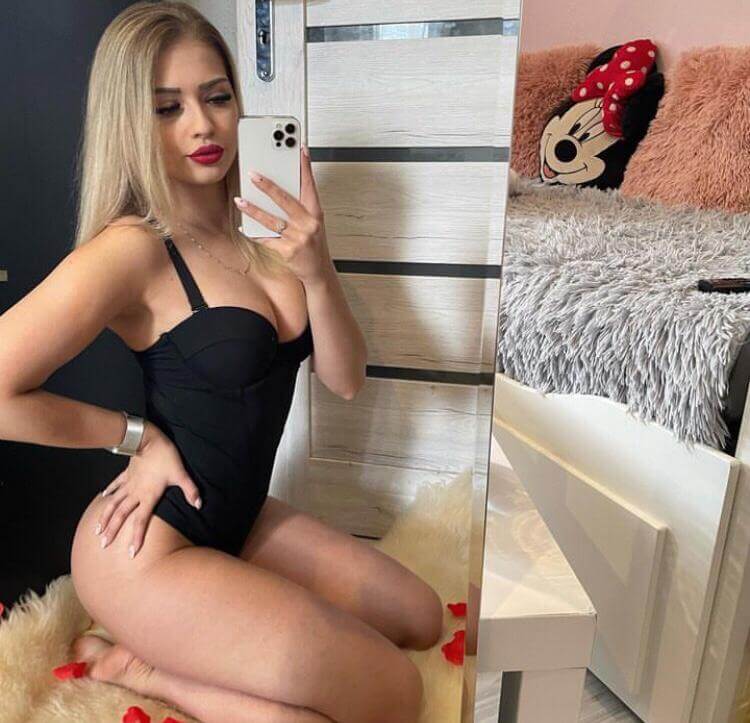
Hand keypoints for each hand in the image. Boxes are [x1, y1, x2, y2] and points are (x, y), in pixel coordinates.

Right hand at [95, 422, 201, 558]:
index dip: (136, 537)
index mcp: (148, 496)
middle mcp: (135, 493)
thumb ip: (190, 490)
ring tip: (97, 529)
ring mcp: (129, 483)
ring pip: (113, 503)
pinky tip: (102, 496)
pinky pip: (115, 485)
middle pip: (121, 515)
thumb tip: (199, 504)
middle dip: (112, 531)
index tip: (131, 552)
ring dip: (105, 516)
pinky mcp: (126, 473)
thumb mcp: (180, 474)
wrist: (148, 439)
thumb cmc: (166, 457)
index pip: (141, 521)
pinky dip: (108, 491)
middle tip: (103, 545)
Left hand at [233, 142, 333, 284]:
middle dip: (268, 187)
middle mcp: (309, 225)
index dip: (306, 168)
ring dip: (254, 210)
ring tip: (240, 200)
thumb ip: (301, 206)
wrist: (318, 272)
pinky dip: (254, 233)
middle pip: (286, 201)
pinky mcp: (288, 252)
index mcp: (316, 214)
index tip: (300, 150)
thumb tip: (282, 186)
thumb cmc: (314, 244)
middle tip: (253, 175)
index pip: (310, 186)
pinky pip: (267, 240)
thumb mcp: (313, 223)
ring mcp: (298, 239)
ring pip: (272, 220)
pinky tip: (243, 226)